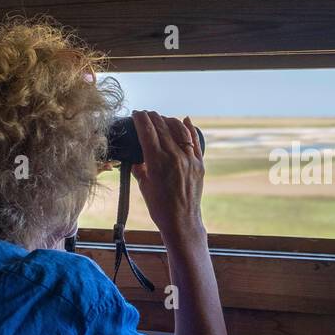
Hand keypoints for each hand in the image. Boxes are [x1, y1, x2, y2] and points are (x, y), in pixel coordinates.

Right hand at [129, 110, 205, 246]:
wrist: (181, 221)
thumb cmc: (159, 206)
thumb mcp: (143, 185)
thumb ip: (139, 167)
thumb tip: (135, 156)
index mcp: (157, 161)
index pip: (147, 131)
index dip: (140, 118)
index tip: (135, 113)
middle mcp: (174, 156)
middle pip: (162, 127)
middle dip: (152, 117)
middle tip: (146, 114)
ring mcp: (189, 159)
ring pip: (179, 129)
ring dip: (168, 120)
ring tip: (161, 117)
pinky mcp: (199, 164)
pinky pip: (195, 141)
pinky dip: (189, 128)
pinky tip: (185, 119)